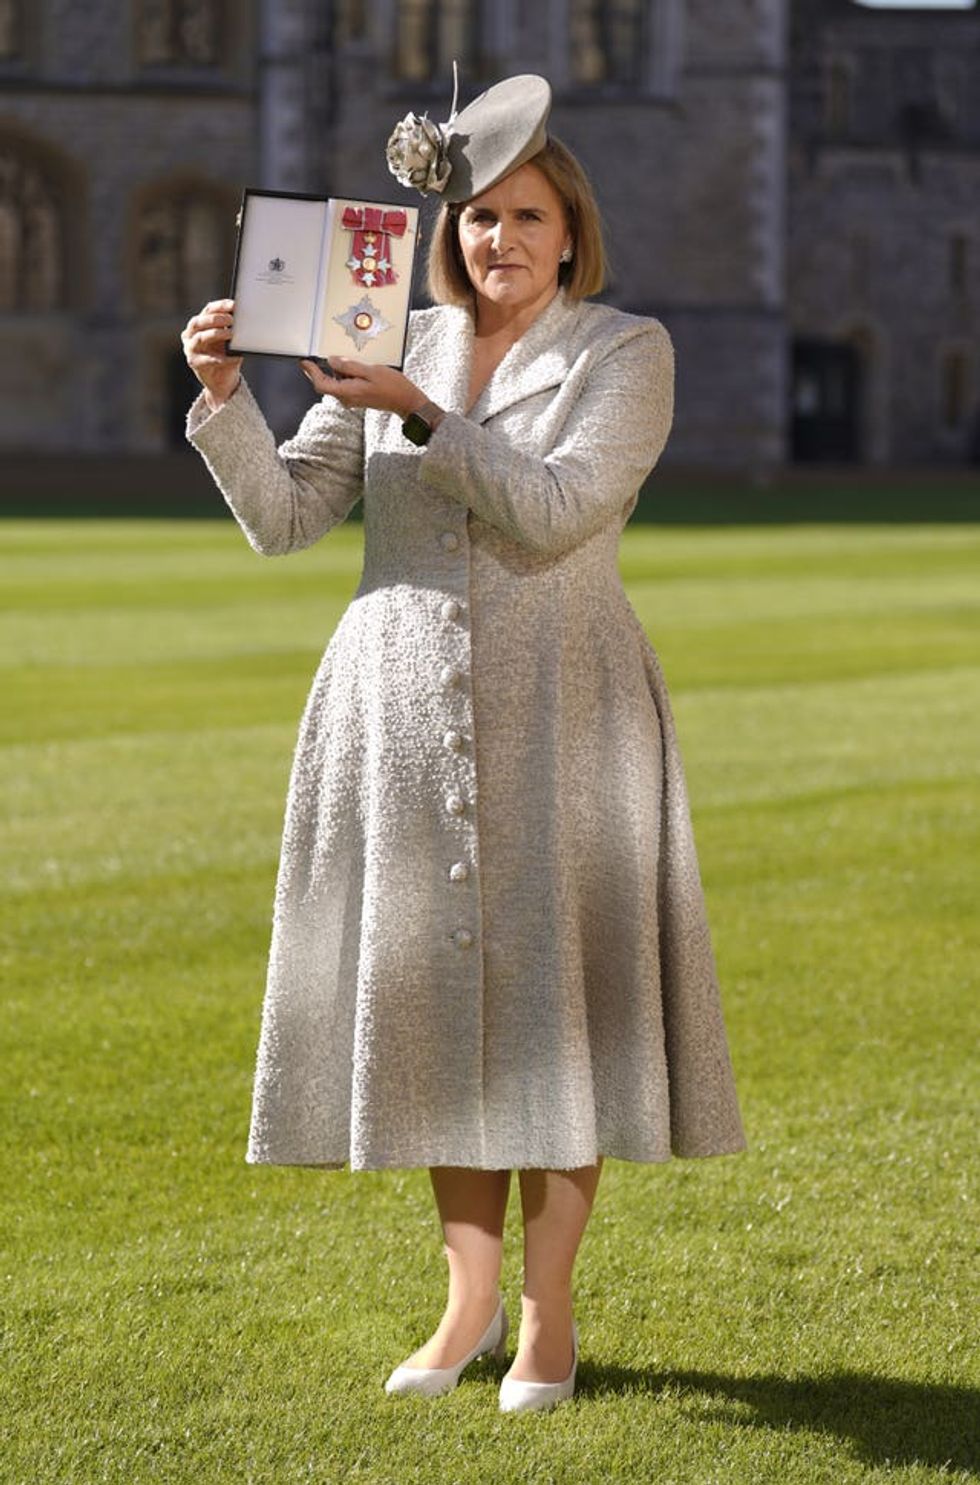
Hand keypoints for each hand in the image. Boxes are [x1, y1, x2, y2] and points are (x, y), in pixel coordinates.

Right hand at [181, 299, 242, 409]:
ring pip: (200, 337)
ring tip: (231, 334)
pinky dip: (222, 358)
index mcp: (200, 324)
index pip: (208, 310)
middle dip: (215, 318)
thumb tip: (245, 320)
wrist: (223, 381)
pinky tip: (235, 357)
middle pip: (199, 321)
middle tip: (231, 319)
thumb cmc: (226, 356)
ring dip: (216, 333)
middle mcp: (191, 334)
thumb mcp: (230, 341)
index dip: (220, 306)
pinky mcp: (194, 363)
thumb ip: (232, 329)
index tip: (233, 304)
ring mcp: (190, 348)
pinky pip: (208, 359)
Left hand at [299, 357, 425, 418]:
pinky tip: (355, 367)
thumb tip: (332, 361)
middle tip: (320, 357)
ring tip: (349, 360)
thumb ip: (349, 366)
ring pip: (336, 383)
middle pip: (326, 384)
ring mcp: (351, 399)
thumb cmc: (392, 387)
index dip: (311, 373)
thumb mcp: (370, 371)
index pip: (321, 384)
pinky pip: (345, 384)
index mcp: (347, 392)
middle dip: (322, 370)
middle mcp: (347, 398)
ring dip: (338, 371)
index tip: (305, 362)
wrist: (405, 401)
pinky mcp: (357, 397)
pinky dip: (345, 374)